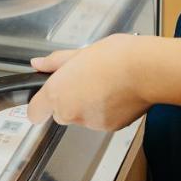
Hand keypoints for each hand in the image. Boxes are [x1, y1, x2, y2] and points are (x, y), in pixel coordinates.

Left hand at [26, 35, 149, 129]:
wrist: (146, 70)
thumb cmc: (115, 57)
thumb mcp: (80, 51)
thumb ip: (55, 62)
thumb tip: (38, 64)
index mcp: (58, 92)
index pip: (34, 112)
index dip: (39, 105)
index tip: (45, 98)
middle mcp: (70, 112)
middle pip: (60, 113)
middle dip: (69, 100)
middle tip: (84, 80)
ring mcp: (90, 123)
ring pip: (82, 117)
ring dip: (89, 105)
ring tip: (105, 83)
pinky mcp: (110, 128)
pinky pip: (101, 120)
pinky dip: (106, 110)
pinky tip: (116, 93)